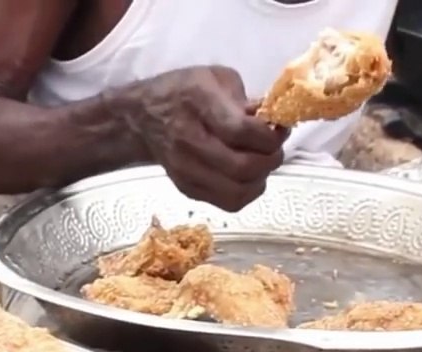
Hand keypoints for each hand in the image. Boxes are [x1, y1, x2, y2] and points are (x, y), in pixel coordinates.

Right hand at [115, 66, 288, 211]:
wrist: (142, 119)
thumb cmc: (183, 92)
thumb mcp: (216, 78)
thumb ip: (246, 99)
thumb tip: (271, 121)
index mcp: (199, 104)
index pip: (242, 131)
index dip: (270, 135)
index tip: (279, 128)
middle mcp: (190, 141)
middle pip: (242, 166)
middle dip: (271, 158)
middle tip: (274, 148)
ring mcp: (187, 169)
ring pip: (238, 191)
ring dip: (261, 178)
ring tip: (262, 162)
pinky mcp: (188, 188)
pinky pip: (229, 202)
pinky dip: (247, 191)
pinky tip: (248, 176)